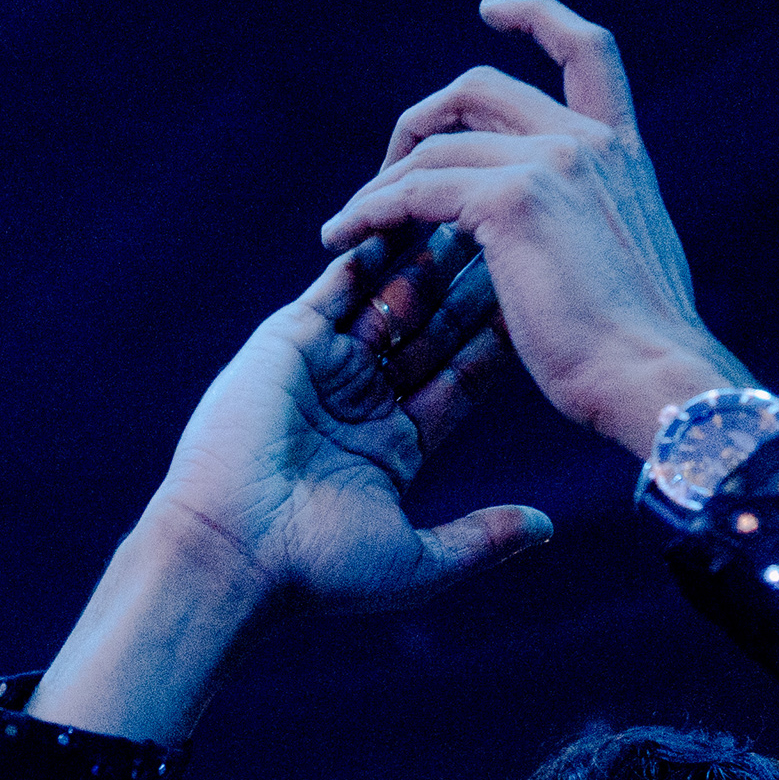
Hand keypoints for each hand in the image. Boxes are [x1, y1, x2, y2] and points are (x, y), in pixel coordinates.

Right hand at [138, 223, 549, 618]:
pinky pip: (335, 287)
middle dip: (471, 287)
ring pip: (389, 300)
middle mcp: (363, 401)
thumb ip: (483, 539)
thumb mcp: (418, 562)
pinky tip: (406, 216)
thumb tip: (547, 526)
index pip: (459, 378)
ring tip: (472, 212)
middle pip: (432, 330)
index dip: (497, 340)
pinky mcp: (287, 344)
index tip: (541, 302)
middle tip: (515, 236)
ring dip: (428, 258)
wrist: (231, 551)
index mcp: (394, 447)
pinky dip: (367, 253)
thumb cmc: (317, 567)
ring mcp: (325, 368)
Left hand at [322, 0, 755, 459]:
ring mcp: (551, 162)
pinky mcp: (512, 200)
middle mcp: (588, 142)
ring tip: (349, 223)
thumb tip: (547, 237)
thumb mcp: (623, 264)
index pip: (586, 50)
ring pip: (437, 143)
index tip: (491, 7)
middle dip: (421, 121)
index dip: (536, 17)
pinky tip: (343, 236)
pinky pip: (416, 189)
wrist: (652, 378)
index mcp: (621, 152)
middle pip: (479, 88)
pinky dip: (371, 209)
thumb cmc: (636, 351)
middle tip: (386, 173)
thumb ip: (588, 224)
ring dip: (382, 180)